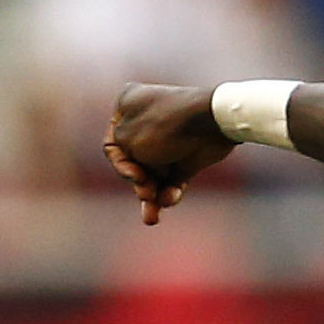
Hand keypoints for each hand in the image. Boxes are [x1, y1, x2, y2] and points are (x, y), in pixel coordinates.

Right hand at [104, 83, 236, 223]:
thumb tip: (134, 166)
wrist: (211, 122)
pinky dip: (170, 193)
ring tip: (151, 218)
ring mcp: (168, 139)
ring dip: (151, 197)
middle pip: (134, 163)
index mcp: (127, 106)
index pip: (112, 145)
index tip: (135, 174)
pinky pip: (173, 179)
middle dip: (139, 185)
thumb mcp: (127, 139)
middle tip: (146, 193)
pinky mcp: (188, 155)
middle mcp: (146, 121)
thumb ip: (120, 155)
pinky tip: (170, 200)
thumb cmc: (164, 126)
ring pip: (154, 175)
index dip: (120, 166)